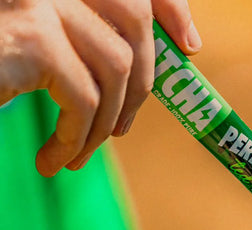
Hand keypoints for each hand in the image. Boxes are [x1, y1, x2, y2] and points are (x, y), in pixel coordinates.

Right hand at [0, 0, 201, 175]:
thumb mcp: (38, 51)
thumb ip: (82, 46)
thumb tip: (143, 68)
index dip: (170, 6)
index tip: (189, 45)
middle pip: (134, 22)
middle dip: (144, 84)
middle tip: (121, 131)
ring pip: (117, 68)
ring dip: (103, 125)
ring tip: (78, 155)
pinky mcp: (29, 35)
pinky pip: (85, 97)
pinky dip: (78, 137)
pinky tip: (55, 159)